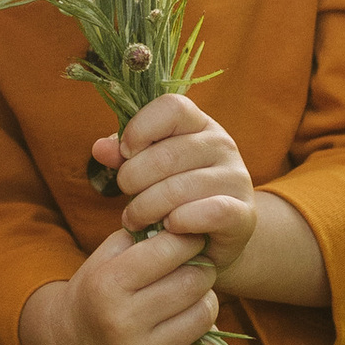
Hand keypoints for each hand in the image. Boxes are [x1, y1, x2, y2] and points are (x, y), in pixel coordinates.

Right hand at [20, 225, 218, 344]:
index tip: (192, 241)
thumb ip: (145, 236)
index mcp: (107, 284)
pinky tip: (186, 330)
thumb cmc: (98, 289)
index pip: (170, 250)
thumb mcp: (108, 255)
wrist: (71, 342)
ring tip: (189, 300)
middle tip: (194, 270)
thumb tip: (192, 226)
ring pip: (204, 317)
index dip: (189, 241)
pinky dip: (204, 340)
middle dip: (201, 270)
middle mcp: (120, 323)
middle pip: (194, 283)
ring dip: (205, 303)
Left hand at [94, 96, 256, 265]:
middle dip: (134, 179)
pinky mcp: (244, 214)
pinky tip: (169, 227)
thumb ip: (125, 155)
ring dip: (146, 208)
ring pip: (181, 187)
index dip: (141, 127)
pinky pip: (211, 212)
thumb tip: (100, 148)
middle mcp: (222, 145)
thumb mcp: (148, 170)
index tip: (125, 153)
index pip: (173, 107)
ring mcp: (237, 178)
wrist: (215, 237)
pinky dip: (182, 221)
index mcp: (199, 124)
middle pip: (168, 153)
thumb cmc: (175, 196)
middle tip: (125, 198)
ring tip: (134, 221)